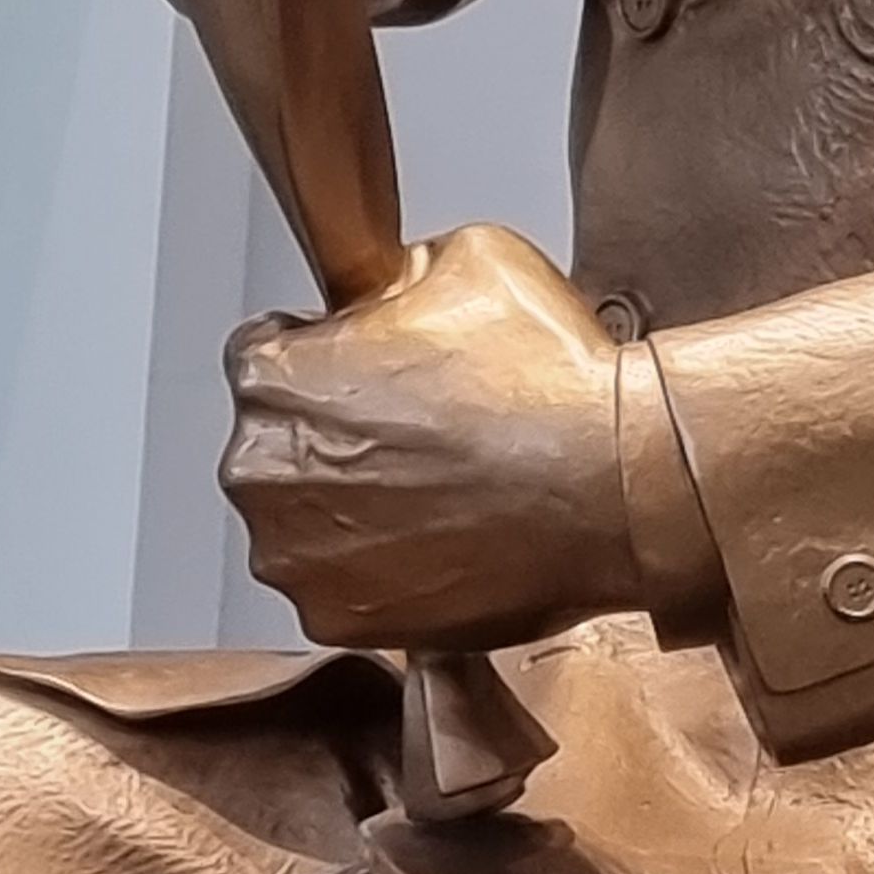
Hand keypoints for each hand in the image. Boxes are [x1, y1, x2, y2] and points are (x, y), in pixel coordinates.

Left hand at [223, 227, 634, 651]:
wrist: (615, 485)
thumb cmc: (549, 377)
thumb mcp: (469, 254)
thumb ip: (393, 271)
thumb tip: (385, 292)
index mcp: (273, 377)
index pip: (257, 350)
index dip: (318, 347)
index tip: (362, 361)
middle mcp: (262, 472)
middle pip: (275, 440)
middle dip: (332, 428)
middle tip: (418, 423)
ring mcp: (298, 558)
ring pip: (304, 517)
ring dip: (351, 501)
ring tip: (440, 481)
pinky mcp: (344, 620)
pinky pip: (342, 583)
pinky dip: (381, 564)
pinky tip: (445, 530)